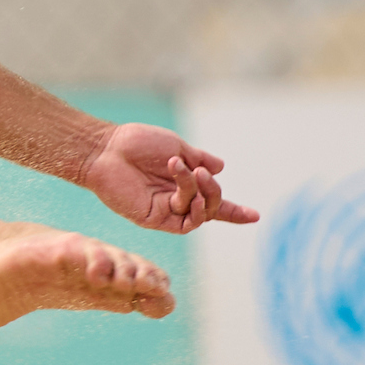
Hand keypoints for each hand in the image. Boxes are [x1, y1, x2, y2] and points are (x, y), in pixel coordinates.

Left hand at [80, 122, 258, 234]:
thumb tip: (220, 168)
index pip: (212, 202)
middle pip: (210, 207)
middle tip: (202, 172)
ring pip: (200, 213)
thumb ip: (199, 158)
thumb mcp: (176, 146)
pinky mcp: (154, 219)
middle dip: (214, 192)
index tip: (256, 215)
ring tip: (192, 171)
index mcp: (182, 185)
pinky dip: (192, 203)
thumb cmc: (137, 143)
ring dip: (202, 192)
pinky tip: (186, 186)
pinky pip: (184, 220)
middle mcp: (175, 201)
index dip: (233, 211)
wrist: (108, 149)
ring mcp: (165, 212)